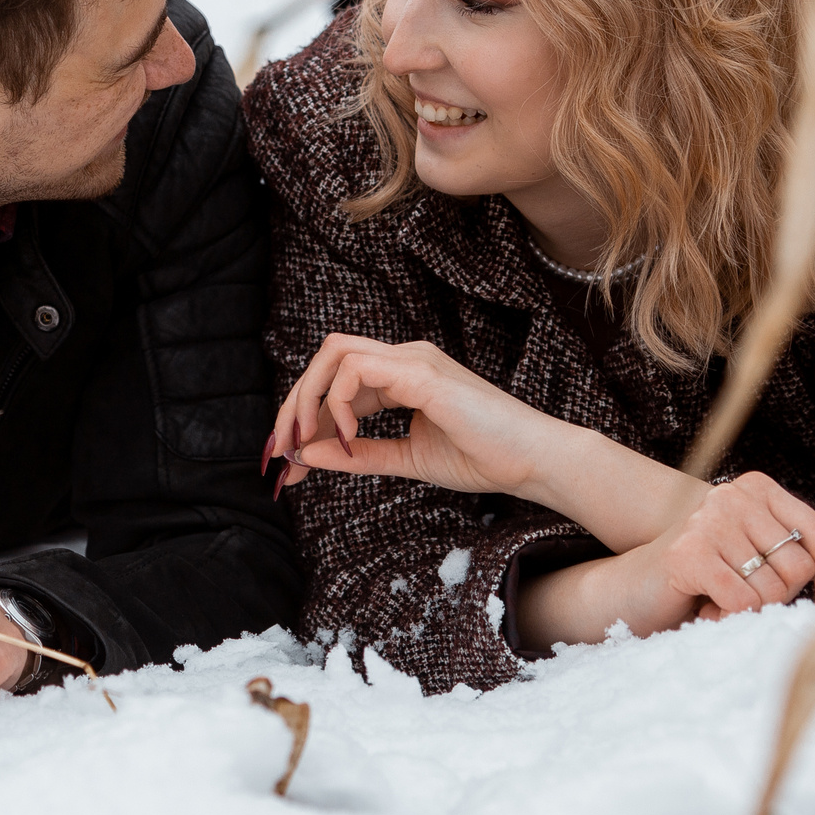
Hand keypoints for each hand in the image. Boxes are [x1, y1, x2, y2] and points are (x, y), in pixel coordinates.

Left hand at [266, 334, 556, 499]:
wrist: (533, 461)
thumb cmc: (482, 458)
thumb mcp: (406, 459)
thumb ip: (358, 455)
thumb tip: (305, 455)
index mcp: (403, 374)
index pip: (337, 376)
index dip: (305, 413)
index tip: (291, 458)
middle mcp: (405, 358)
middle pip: (327, 357)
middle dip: (294, 403)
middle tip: (281, 451)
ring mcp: (414, 360)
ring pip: (335, 353)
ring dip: (308, 399)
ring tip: (307, 443)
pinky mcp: (422, 373)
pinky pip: (358, 370)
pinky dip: (340, 403)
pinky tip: (350, 438)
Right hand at [648, 471, 814, 625]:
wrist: (638, 589)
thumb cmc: (709, 575)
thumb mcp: (764, 556)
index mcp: (759, 489)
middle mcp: (734, 495)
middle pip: (801, 567)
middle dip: (782, 598)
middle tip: (747, 598)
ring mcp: (708, 520)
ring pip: (773, 589)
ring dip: (753, 611)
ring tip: (723, 603)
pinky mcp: (688, 553)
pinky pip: (744, 602)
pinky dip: (731, 619)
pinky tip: (709, 612)